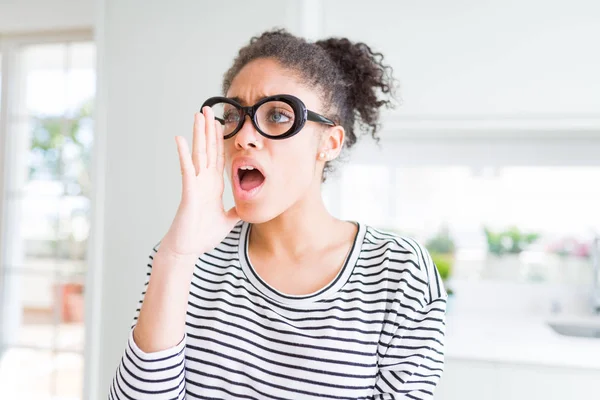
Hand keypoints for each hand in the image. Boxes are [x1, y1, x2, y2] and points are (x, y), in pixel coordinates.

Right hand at [159, 107, 238, 259]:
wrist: (188, 249)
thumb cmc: (203, 236)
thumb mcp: (228, 221)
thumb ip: (236, 211)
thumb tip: (247, 207)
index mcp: (214, 186)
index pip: (219, 157)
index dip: (220, 140)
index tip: (222, 123)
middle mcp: (204, 181)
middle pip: (208, 149)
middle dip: (209, 129)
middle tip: (208, 108)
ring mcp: (195, 184)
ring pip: (198, 153)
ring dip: (198, 134)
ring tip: (197, 114)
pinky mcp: (189, 191)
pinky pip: (186, 169)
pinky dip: (184, 154)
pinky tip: (180, 139)